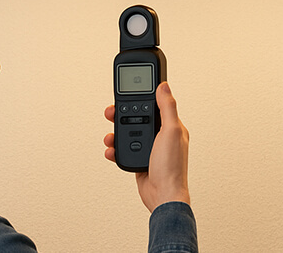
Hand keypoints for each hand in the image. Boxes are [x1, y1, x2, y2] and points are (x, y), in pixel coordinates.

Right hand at [104, 81, 189, 211]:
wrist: (163, 196)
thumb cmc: (172, 168)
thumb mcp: (170, 132)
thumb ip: (167, 108)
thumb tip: (164, 86)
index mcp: (171, 126)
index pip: (154, 104)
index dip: (140, 97)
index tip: (127, 92)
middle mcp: (160, 135)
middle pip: (137, 117)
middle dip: (122, 114)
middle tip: (110, 112)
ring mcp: (149, 148)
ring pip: (128, 133)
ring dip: (116, 133)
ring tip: (110, 136)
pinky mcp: (140, 159)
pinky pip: (124, 149)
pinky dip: (115, 149)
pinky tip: (111, 150)